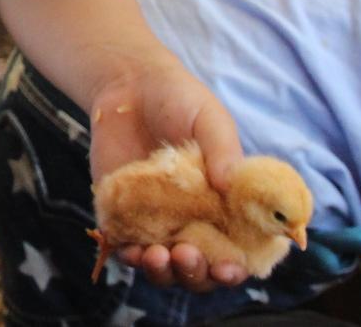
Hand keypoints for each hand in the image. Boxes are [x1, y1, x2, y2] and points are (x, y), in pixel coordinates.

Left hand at [90, 56, 247, 291]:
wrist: (129, 85)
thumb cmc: (180, 101)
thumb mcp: (209, 119)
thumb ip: (222, 150)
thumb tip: (229, 184)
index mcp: (226, 207)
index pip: (237, 252)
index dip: (235, 268)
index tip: (229, 269)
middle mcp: (195, 222)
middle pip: (201, 270)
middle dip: (197, 274)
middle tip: (187, 255)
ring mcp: (159, 222)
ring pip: (165, 267)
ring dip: (163, 272)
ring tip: (157, 255)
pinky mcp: (123, 215)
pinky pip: (126, 247)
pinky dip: (129, 256)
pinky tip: (130, 250)